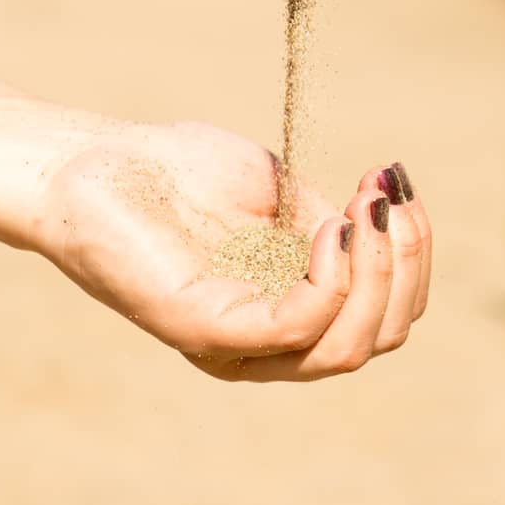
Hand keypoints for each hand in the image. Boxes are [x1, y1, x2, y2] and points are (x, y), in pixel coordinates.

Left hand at [36, 119, 430, 380]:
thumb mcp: (277, 192)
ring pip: (345, 346)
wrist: (93, 158)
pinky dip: (331, 280)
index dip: (410, 254)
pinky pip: (292, 330)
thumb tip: (385, 229)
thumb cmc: (176, 170)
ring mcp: (233, 344)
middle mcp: (265, 344)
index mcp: (287, 313)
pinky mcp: (201, 329)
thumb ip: (331, 223)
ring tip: (363, 208)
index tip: (393, 180)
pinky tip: (333, 226)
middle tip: (384, 194)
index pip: (382, 318)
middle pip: (376, 338)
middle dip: (405, 264)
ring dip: (376, 272)